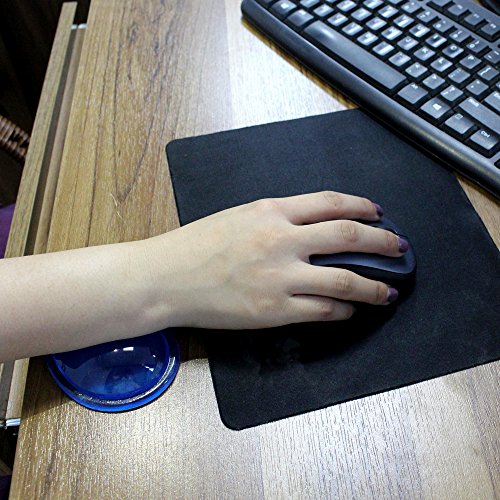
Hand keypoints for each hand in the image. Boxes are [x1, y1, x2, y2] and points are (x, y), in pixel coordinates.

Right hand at [145, 191, 406, 329]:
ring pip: (344, 280)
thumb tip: (313, 227)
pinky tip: (350, 311)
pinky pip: (322, 311)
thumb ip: (278, 218)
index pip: (330, 203)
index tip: (378, 213)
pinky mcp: (274, 311)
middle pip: (347, 236)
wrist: (166, 278)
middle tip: (400, 248)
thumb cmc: (197, 245)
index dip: (361, 206)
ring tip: (388, 291)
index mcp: (271, 211)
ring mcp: (279, 277)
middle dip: (382, 242)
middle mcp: (281, 240)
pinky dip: (343, 311)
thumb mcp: (240, 216)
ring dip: (373, 286)